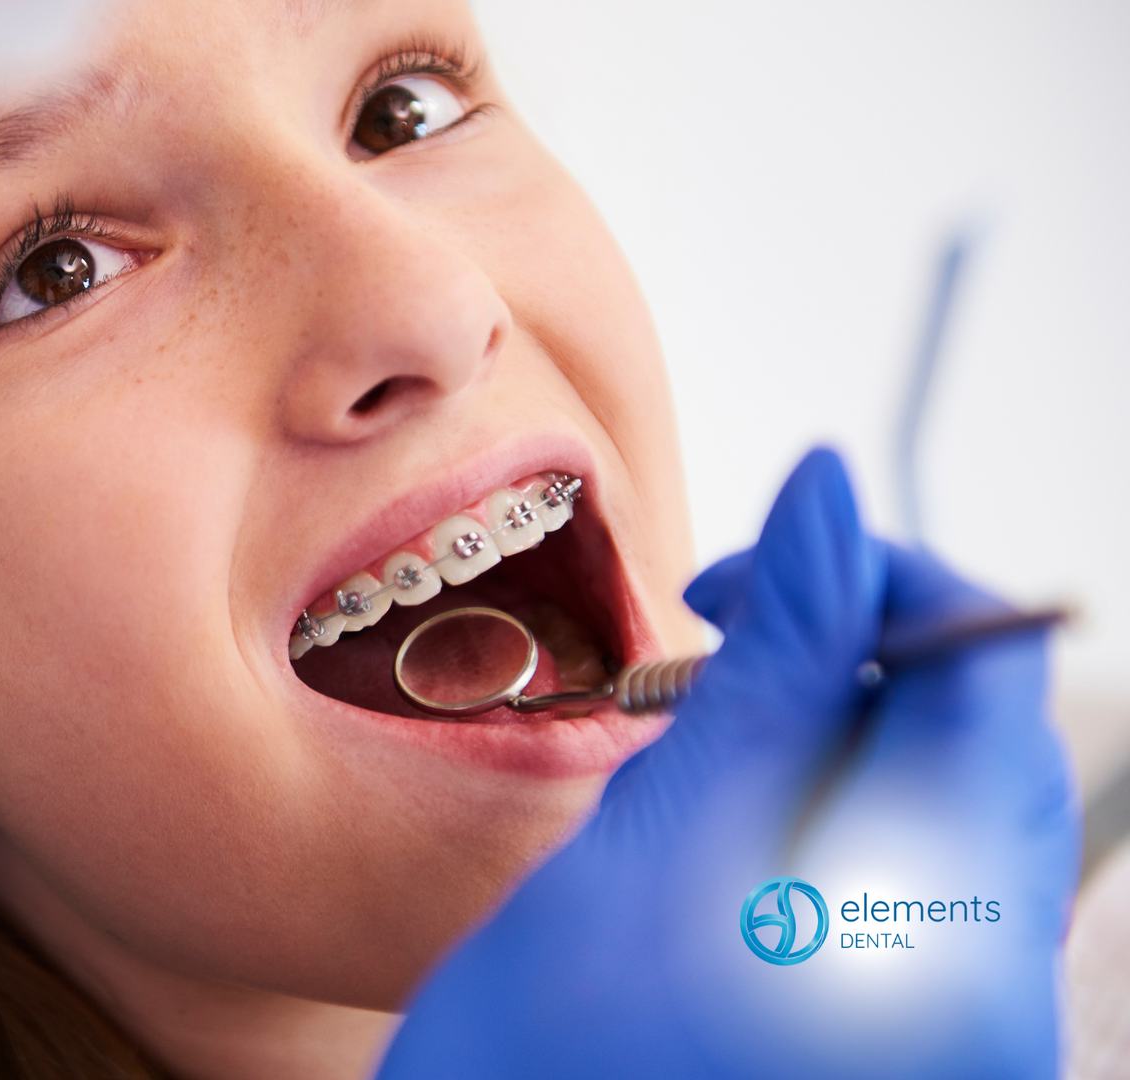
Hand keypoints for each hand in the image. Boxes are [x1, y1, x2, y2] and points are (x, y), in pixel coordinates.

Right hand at [377, 449, 1076, 1078]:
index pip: (982, 665)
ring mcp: (962, 1024)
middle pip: (979, 735)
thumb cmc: (542, 1054)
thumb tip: (825, 497)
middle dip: (857, 652)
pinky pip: (925, 876)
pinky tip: (742, 816)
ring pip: (951, 801)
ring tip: (714, 740)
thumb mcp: (655, 833)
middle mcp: (987, 988)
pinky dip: (841, 809)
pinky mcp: (918, 1036)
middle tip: (724, 644)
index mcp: (939, 929)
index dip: (875, 574)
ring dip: (843, 729)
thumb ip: (769, 660)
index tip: (756, 566)